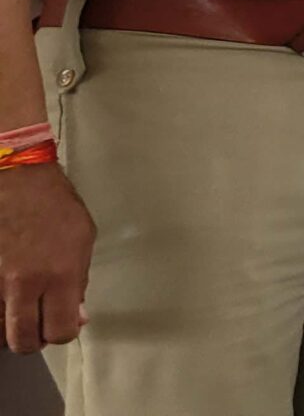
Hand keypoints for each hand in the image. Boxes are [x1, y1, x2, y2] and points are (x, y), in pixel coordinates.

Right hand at [0, 163, 92, 353]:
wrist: (16, 177)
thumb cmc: (53, 204)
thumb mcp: (82, 240)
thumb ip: (79, 281)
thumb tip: (75, 314)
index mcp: (60, 274)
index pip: (60, 331)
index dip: (62, 333)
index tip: (62, 324)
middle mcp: (25, 283)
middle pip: (22, 340)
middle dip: (31, 339)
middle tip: (37, 325)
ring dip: (10, 323)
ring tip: (20, 306)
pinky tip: (5, 291)